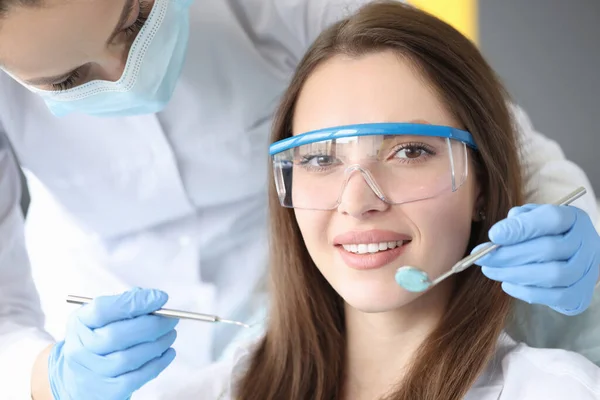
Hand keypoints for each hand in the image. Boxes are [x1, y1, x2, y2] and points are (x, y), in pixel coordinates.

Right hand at [47, 288, 177, 399]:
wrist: (82, 380)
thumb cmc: (98, 341)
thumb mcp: (101, 318)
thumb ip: (124, 304)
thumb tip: (153, 299)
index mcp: (79, 323)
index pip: (103, 310)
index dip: (135, 302)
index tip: (161, 298)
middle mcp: (80, 349)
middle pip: (117, 335)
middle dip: (152, 325)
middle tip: (171, 319)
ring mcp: (93, 372)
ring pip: (130, 357)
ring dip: (158, 343)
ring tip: (171, 334)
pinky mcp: (108, 391)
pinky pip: (138, 377)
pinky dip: (158, 363)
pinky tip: (168, 352)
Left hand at [473, 204, 599, 314]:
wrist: (572, 261)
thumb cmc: (546, 235)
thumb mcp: (532, 218)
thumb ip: (518, 220)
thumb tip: (498, 234)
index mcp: (573, 219)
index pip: (551, 219)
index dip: (520, 228)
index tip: (493, 235)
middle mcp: (586, 243)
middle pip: (547, 249)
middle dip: (508, 255)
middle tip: (481, 257)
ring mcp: (587, 271)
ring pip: (551, 274)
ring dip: (513, 274)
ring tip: (490, 270)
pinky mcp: (580, 295)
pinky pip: (553, 296)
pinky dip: (525, 291)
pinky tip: (507, 284)